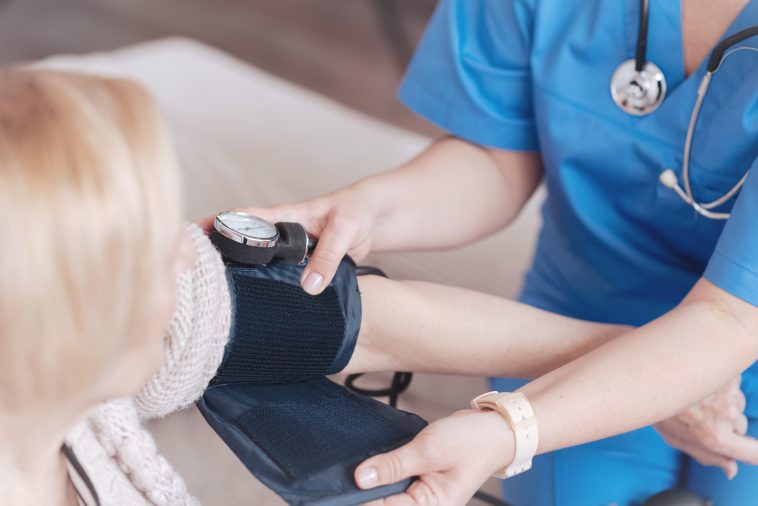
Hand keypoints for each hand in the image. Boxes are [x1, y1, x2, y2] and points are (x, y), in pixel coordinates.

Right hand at [198, 184, 379, 294]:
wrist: (375, 220)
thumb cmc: (356, 212)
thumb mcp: (345, 230)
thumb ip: (327, 257)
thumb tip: (309, 287)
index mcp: (286, 216)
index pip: (245, 219)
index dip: (218, 226)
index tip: (192, 237)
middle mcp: (282, 234)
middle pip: (244, 246)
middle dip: (219, 257)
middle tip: (193, 278)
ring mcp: (290, 253)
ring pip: (260, 266)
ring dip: (242, 278)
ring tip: (214, 300)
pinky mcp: (302, 269)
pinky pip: (281, 280)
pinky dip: (269, 290)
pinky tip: (257, 309)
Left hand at [354, 410, 513, 504]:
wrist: (492, 430)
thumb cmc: (471, 442)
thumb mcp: (428, 450)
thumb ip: (393, 465)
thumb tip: (361, 479)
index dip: (361, 498)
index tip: (342, 485)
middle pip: (385, 504)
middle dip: (369, 489)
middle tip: (359, 470)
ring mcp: (423, 499)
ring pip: (388, 496)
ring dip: (377, 482)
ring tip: (374, 465)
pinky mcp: (420, 487)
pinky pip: (396, 487)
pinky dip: (387, 474)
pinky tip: (381, 465)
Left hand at [655, 376, 757, 478]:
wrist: (644, 372)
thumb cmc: (657, 407)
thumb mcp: (675, 438)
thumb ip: (707, 456)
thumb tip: (732, 471)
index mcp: (714, 436)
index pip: (754, 453)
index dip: (752, 452)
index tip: (747, 449)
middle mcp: (726, 414)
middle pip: (741, 425)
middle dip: (725, 423)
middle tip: (698, 413)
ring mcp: (728, 391)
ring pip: (737, 403)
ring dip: (722, 402)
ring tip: (695, 396)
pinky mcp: (726, 372)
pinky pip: (731, 384)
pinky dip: (719, 383)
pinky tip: (696, 380)